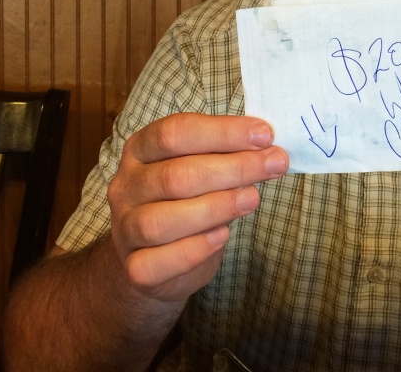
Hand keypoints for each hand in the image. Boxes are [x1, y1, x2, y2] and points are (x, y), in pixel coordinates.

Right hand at [106, 113, 287, 303]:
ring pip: (161, 220)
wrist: (154, 259)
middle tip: (275, 164)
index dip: (222, 132)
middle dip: (232, 168)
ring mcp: (125, 229)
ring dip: (215, 207)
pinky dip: (194, 249)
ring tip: (252, 198)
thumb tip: (267, 147)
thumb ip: (223, 156)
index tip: (265, 134)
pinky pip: (158, 262)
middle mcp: (126, 186)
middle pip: (174, 175)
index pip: (175, 132)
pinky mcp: (134, 269)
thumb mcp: (199, 168)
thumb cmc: (184, 202)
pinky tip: (223, 235)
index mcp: (140, 150)